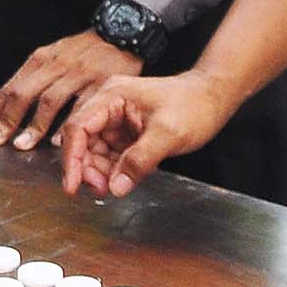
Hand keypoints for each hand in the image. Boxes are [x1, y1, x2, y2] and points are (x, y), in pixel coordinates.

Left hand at [0, 31, 140, 152]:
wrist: (124, 30)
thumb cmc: (86, 50)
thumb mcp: (57, 56)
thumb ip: (36, 80)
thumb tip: (10, 112)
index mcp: (41, 59)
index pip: (9, 88)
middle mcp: (56, 64)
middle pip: (24, 94)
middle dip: (6, 121)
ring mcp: (79, 73)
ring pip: (50, 100)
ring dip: (34, 126)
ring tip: (22, 145)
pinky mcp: (102, 82)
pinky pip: (82, 105)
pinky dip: (69, 124)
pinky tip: (60, 140)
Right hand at [60, 70, 236, 197]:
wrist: (214, 98)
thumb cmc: (194, 105)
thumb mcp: (168, 134)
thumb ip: (139, 161)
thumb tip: (115, 187)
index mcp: (112, 96)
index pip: (78, 127)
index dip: (72, 158)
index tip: (73, 185)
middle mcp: (109, 105)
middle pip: (82, 141)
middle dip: (86, 168)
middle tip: (101, 190)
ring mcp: (117, 119)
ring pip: (94, 150)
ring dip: (99, 171)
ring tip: (113, 187)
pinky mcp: (126, 132)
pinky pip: (109, 154)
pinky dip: (112, 170)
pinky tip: (122, 179)